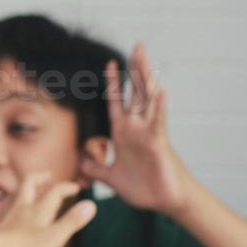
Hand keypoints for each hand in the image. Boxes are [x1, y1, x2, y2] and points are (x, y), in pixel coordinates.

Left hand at [0, 170, 95, 246]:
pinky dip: (0, 211)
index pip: (55, 192)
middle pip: (29, 184)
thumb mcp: (55, 238)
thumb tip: (91, 204)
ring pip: (11, 196)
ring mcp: (2, 215)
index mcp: (38, 210)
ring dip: (20, 191)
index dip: (67, 187)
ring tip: (24, 191)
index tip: (76, 187)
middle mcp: (20, 207)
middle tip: (47, 174)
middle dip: (40, 177)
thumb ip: (72, 221)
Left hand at [81, 42, 190, 214]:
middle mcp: (136, 127)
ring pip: (147, 99)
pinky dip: (159, 107)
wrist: (164, 202)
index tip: (110, 63)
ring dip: (145, 77)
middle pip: (135, 92)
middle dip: (135, 69)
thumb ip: (96, 168)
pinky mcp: (158, 143)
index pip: (116, 101)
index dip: (112, 83)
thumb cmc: (144, 188)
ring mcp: (148, 132)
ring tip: (145, 56)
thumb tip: (81, 163)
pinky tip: (160, 90)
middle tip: (138, 45)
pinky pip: (158, 122)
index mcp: (123, 132)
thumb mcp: (111, 177)